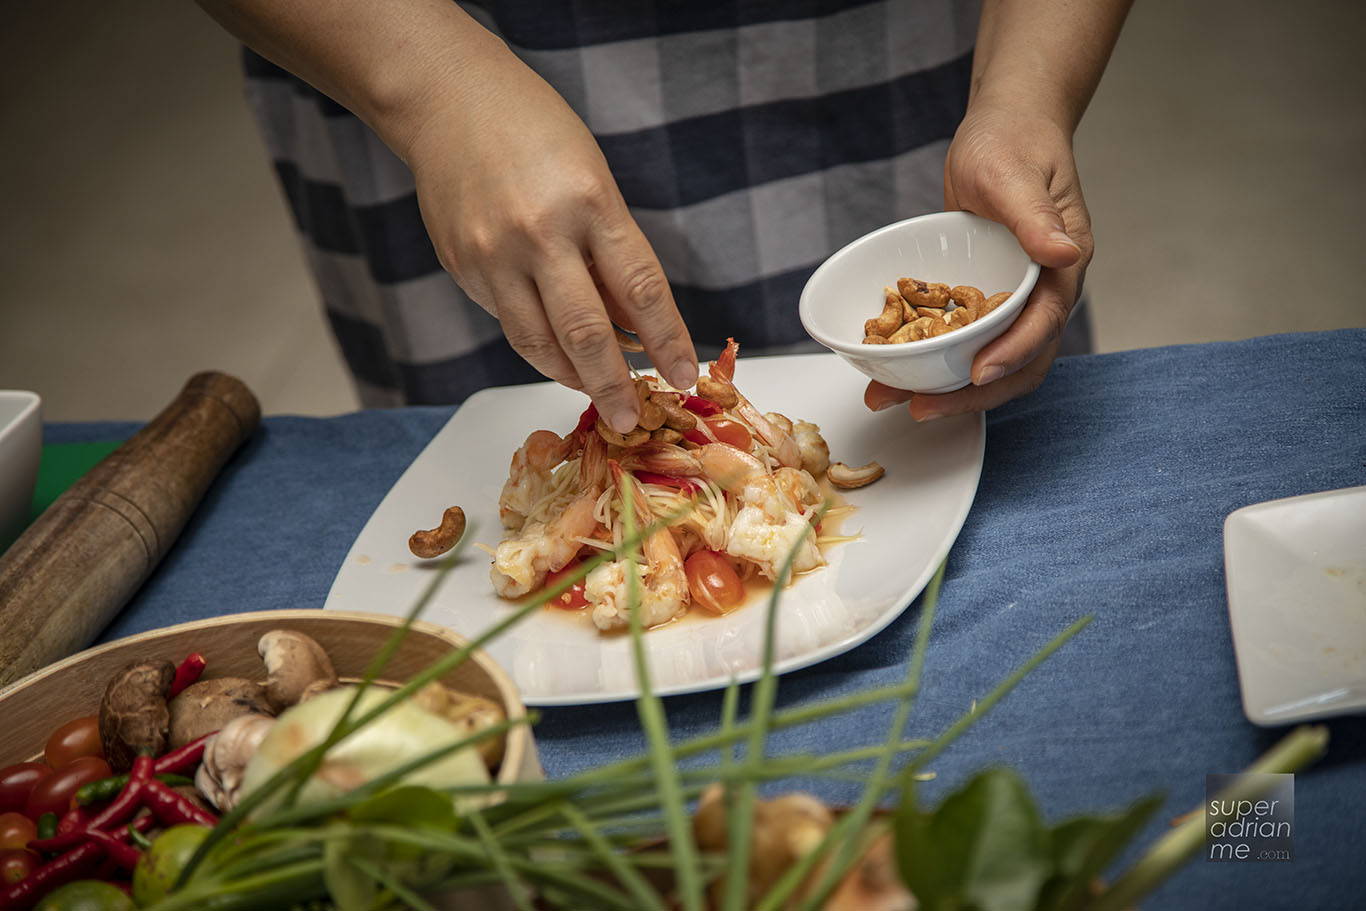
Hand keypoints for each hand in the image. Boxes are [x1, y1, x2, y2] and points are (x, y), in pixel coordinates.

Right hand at [404, 43, 697, 430]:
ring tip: (594, 393)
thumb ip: (613, 255)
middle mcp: (538, 234)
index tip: (681, 375)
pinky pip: (508, 320)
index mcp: (587, 203)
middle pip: (585, 334)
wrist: (446, 99)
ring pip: (537, 343)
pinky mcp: (462, 268)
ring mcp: (492, 255)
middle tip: (629, 420)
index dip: (666, 340)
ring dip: (571, 377)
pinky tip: (557, 347)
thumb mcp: (595, 181)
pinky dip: (538, 341)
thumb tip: (636, 326)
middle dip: (613, 386)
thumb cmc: (534, 130)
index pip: (640, 290)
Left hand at [864, 103, 1091, 419]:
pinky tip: (890, 368)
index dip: (1011, 355)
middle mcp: (1042, 292)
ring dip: (945, 387)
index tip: (978, 375)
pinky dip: (931, 358)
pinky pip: (961, 338)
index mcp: (1062, 267)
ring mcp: (1012, 298)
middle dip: (972, 394)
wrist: (1003, 128)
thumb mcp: (1013, 174)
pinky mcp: (983, 298)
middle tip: (921, 408)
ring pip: (985, 358)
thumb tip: (1065, 254)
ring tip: (892, 399)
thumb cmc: (1013, 142)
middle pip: (1016, 361)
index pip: (1043, 325)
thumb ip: (1034, 215)